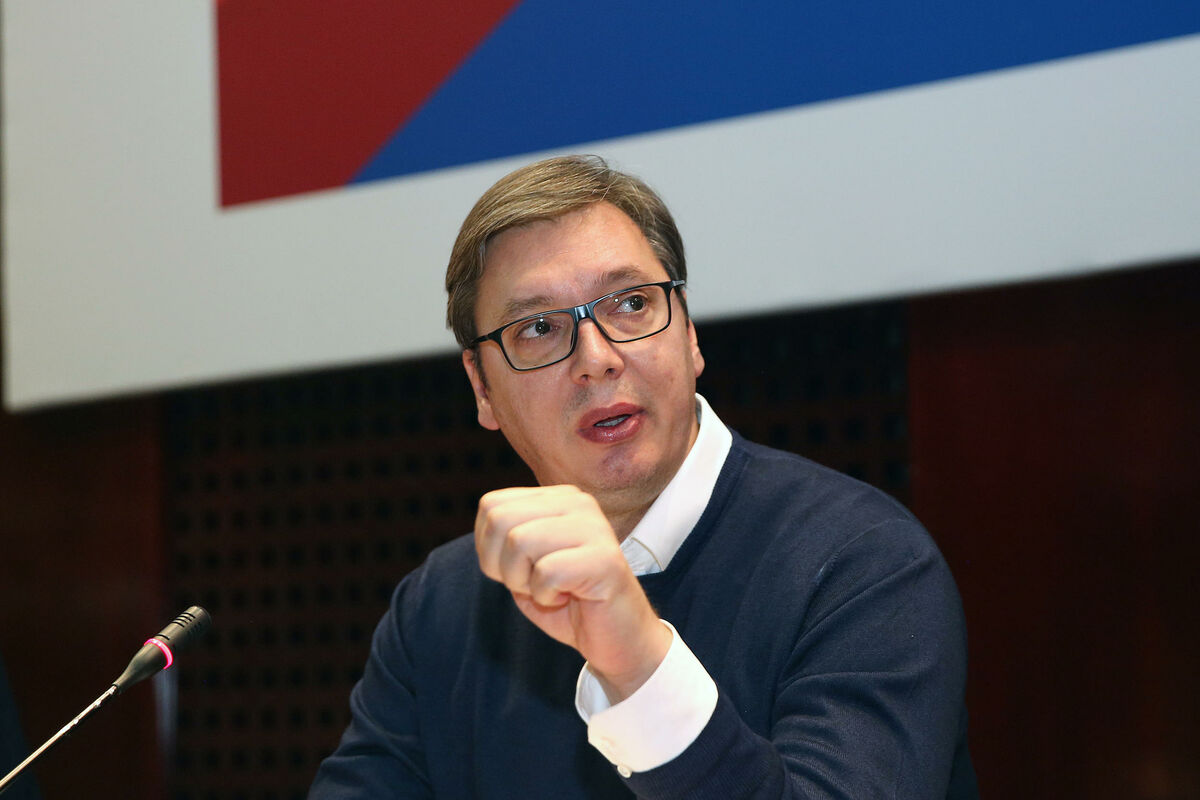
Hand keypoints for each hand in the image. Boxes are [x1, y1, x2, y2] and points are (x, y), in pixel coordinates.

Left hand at [474, 485, 671, 701]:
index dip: (488, 550)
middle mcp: (578, 503)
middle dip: (501, 565)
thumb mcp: (525, 567)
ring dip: (524, 582)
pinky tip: (568, 598)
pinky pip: (546, 572)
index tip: (518, 571)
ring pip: (519, 542)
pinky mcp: (605, 558)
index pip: (491, 506)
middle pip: (500, 520)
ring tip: (551, 590)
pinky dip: (546, 595)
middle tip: (531, 584)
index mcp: (558, 498)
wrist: (618, 639)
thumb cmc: (570, 604)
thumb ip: (503, 540)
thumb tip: (487, 524)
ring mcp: (594, 526)